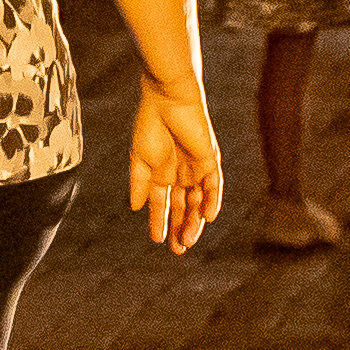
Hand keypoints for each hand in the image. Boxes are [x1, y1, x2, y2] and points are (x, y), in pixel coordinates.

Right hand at [129, 90, 223, 251]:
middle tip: (178, 250)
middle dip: (180, 228)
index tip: (157, 240)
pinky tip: (207, 218)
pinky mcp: (210, 159)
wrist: (167, 100)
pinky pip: (214, 185)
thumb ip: (139, 183)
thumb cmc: (150, 125)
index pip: (162, 204)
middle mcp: (180, 173)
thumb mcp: (140, 158)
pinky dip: (211, 201)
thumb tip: (136, 209)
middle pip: (183, 207)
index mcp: (161, 173)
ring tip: (188, 240)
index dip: (159, 221)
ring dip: (194, 220)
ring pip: (198, 201)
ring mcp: (196, 168)